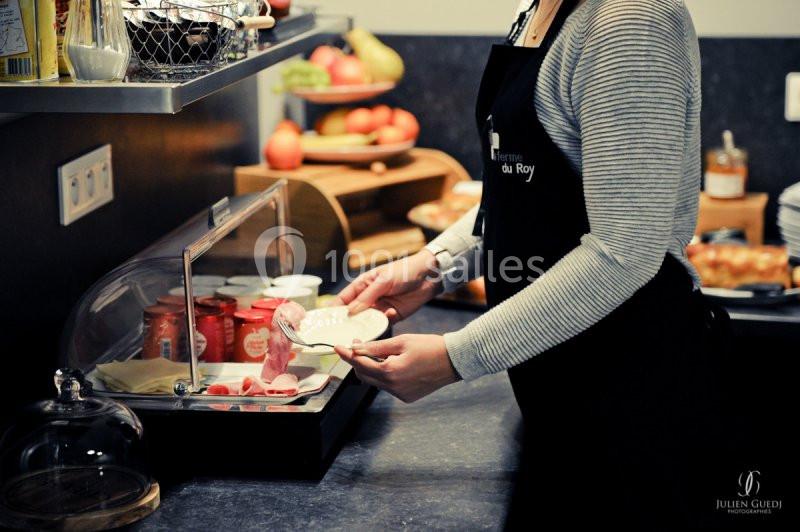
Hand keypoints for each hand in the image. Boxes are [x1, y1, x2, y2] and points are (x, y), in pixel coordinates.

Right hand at [332, 250, 442, 322]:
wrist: (428, 277)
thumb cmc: (404, 271)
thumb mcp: (383, 281)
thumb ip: (367, 297)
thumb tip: (350, 312)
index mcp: (362, 286)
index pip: (343, 300)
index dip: (334, 310)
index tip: (326, 321)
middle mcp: (368, 299)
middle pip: (352, 314)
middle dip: (347, 323)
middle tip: (341, 333)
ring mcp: (379, 308)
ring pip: (365, 322)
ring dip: (363, 327)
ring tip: (361, 331)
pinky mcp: (391, 316)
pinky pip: (381, 325)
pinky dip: (380, 326)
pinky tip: (386, 318)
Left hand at [334, 334, 457, 402]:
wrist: (454, 360)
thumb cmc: (429, 346)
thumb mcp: (401, 341)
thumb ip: (376, 347)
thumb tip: (356, 349)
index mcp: (390, 372)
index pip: (360, 363)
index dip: (347, 354)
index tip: (338, 347)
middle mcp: (393, 387)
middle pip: (364, 375)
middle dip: (358, 361)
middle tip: (359, 345)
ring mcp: (400, 394)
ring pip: (376, 381)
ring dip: (372, 368)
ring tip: (379, 352)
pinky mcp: (407, 397)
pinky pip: (388, 386)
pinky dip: (385, 375)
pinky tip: (392, 364)